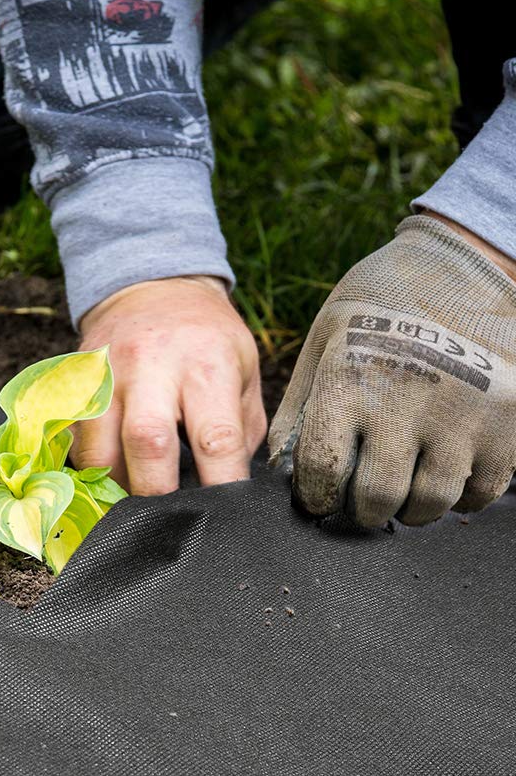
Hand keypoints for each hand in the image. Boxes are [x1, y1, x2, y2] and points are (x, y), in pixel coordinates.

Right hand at [74, 275, 265, 493]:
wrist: (154, 288)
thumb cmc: (206, 339)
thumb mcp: (243, 369)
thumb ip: (241, 428)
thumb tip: (235, 488)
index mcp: (207, 365)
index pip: (216, 437)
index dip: (220, 484)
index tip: (223, 514)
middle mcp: (152, 367)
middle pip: (147, 443)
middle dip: (155, 493)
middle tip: (165, 520)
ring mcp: (106, 375)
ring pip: (98, 451)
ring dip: (115, 486)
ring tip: (132, 494)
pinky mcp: (74, 386)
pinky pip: (73, 444)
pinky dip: (90, 468)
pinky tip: (108, 470)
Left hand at [268, 214, 515, 528]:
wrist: (461, 265)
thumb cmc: (378, 311)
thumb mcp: (323, 347)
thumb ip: (297, 414)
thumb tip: (282, 477)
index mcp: (351, 383)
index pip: (323, 474)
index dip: (317, 497)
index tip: (322, 497)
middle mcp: (408, 400)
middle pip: (377, 499)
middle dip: (362, 510)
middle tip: (362, 498)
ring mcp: (463, 411)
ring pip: (430, 503)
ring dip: (411, 508)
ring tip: (404, 485)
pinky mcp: (507, 419)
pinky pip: (481, 492)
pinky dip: (461, 496)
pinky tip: (445, 471)